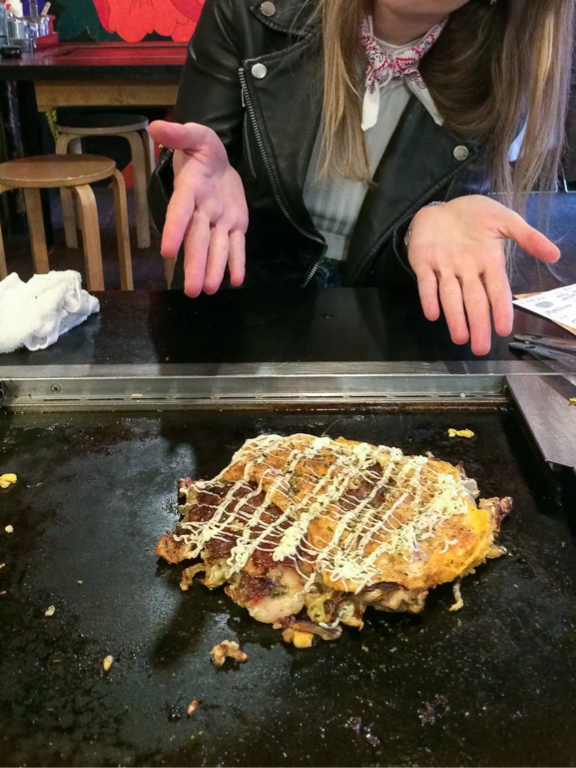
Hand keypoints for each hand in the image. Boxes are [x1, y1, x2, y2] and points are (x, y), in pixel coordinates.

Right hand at [149, 121, 247, 296]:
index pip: (180, 211)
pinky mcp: (235, 225)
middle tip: (191, 290)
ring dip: (212, 269)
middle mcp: (202, 211)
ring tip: (208, 290)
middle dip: (194, 264)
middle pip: (197, 240)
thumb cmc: (202, 149)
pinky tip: (236, 281)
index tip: (167, 251)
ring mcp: (219, 221)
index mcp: (190, 190)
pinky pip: (236, 246)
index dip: (174, 229)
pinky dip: (236, 263)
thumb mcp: (196, 135)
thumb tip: (156, 126)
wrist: (218, 161)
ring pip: (215, 248)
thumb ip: (180, 134)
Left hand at [408, 195, 559, 355]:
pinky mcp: (423, 263)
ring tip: (460, 338)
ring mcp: (444, 268)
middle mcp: (466, 271)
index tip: (504, 330)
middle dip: (477, 324)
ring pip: (450, 297)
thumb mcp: (504, 219)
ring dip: (455, 317)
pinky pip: (426, 283)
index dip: (500, 310)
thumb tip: (555, 254)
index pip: (496, 291)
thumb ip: (527, 236)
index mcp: (488, 262)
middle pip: (474, 301)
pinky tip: (433, 314)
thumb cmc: (475, 215)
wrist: (442, 205)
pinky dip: (429, 298)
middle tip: (480, 348)